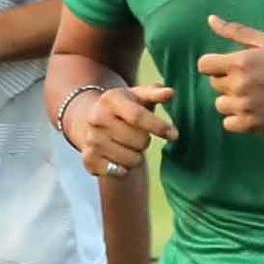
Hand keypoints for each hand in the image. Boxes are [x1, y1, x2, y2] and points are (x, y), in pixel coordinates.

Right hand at [59, 80, 177, 178]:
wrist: (89, 120)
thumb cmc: (124, 108)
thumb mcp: (138, 96)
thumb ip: (155, 94)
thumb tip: (170, 93)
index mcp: (110, 101)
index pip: (137, 117)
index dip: (158, 127)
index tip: (175, 134)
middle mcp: (96, 119)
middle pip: (138, 141)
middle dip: (145, 141)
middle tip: (139, 136)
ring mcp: (90, 140)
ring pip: (131, 159)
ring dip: (136, 156)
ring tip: (129, 146)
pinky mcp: (88, 159)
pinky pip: (119, 171)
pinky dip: (124, 167)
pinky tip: (118, 156)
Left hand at [200, 15, 263, 134]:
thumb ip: (236, 31)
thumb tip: (210, 19)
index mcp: (240, 62)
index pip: (203, 65)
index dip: (214, 65)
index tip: (228, 67)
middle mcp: (238, 84)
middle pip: (214, 84)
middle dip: (227, 81)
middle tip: (250, 81)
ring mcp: (244, 106)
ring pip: (220, 104)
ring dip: (232, 101)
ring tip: (252, 96)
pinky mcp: (250, 124)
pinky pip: (228, 123)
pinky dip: (237, 119)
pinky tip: (252, 110)